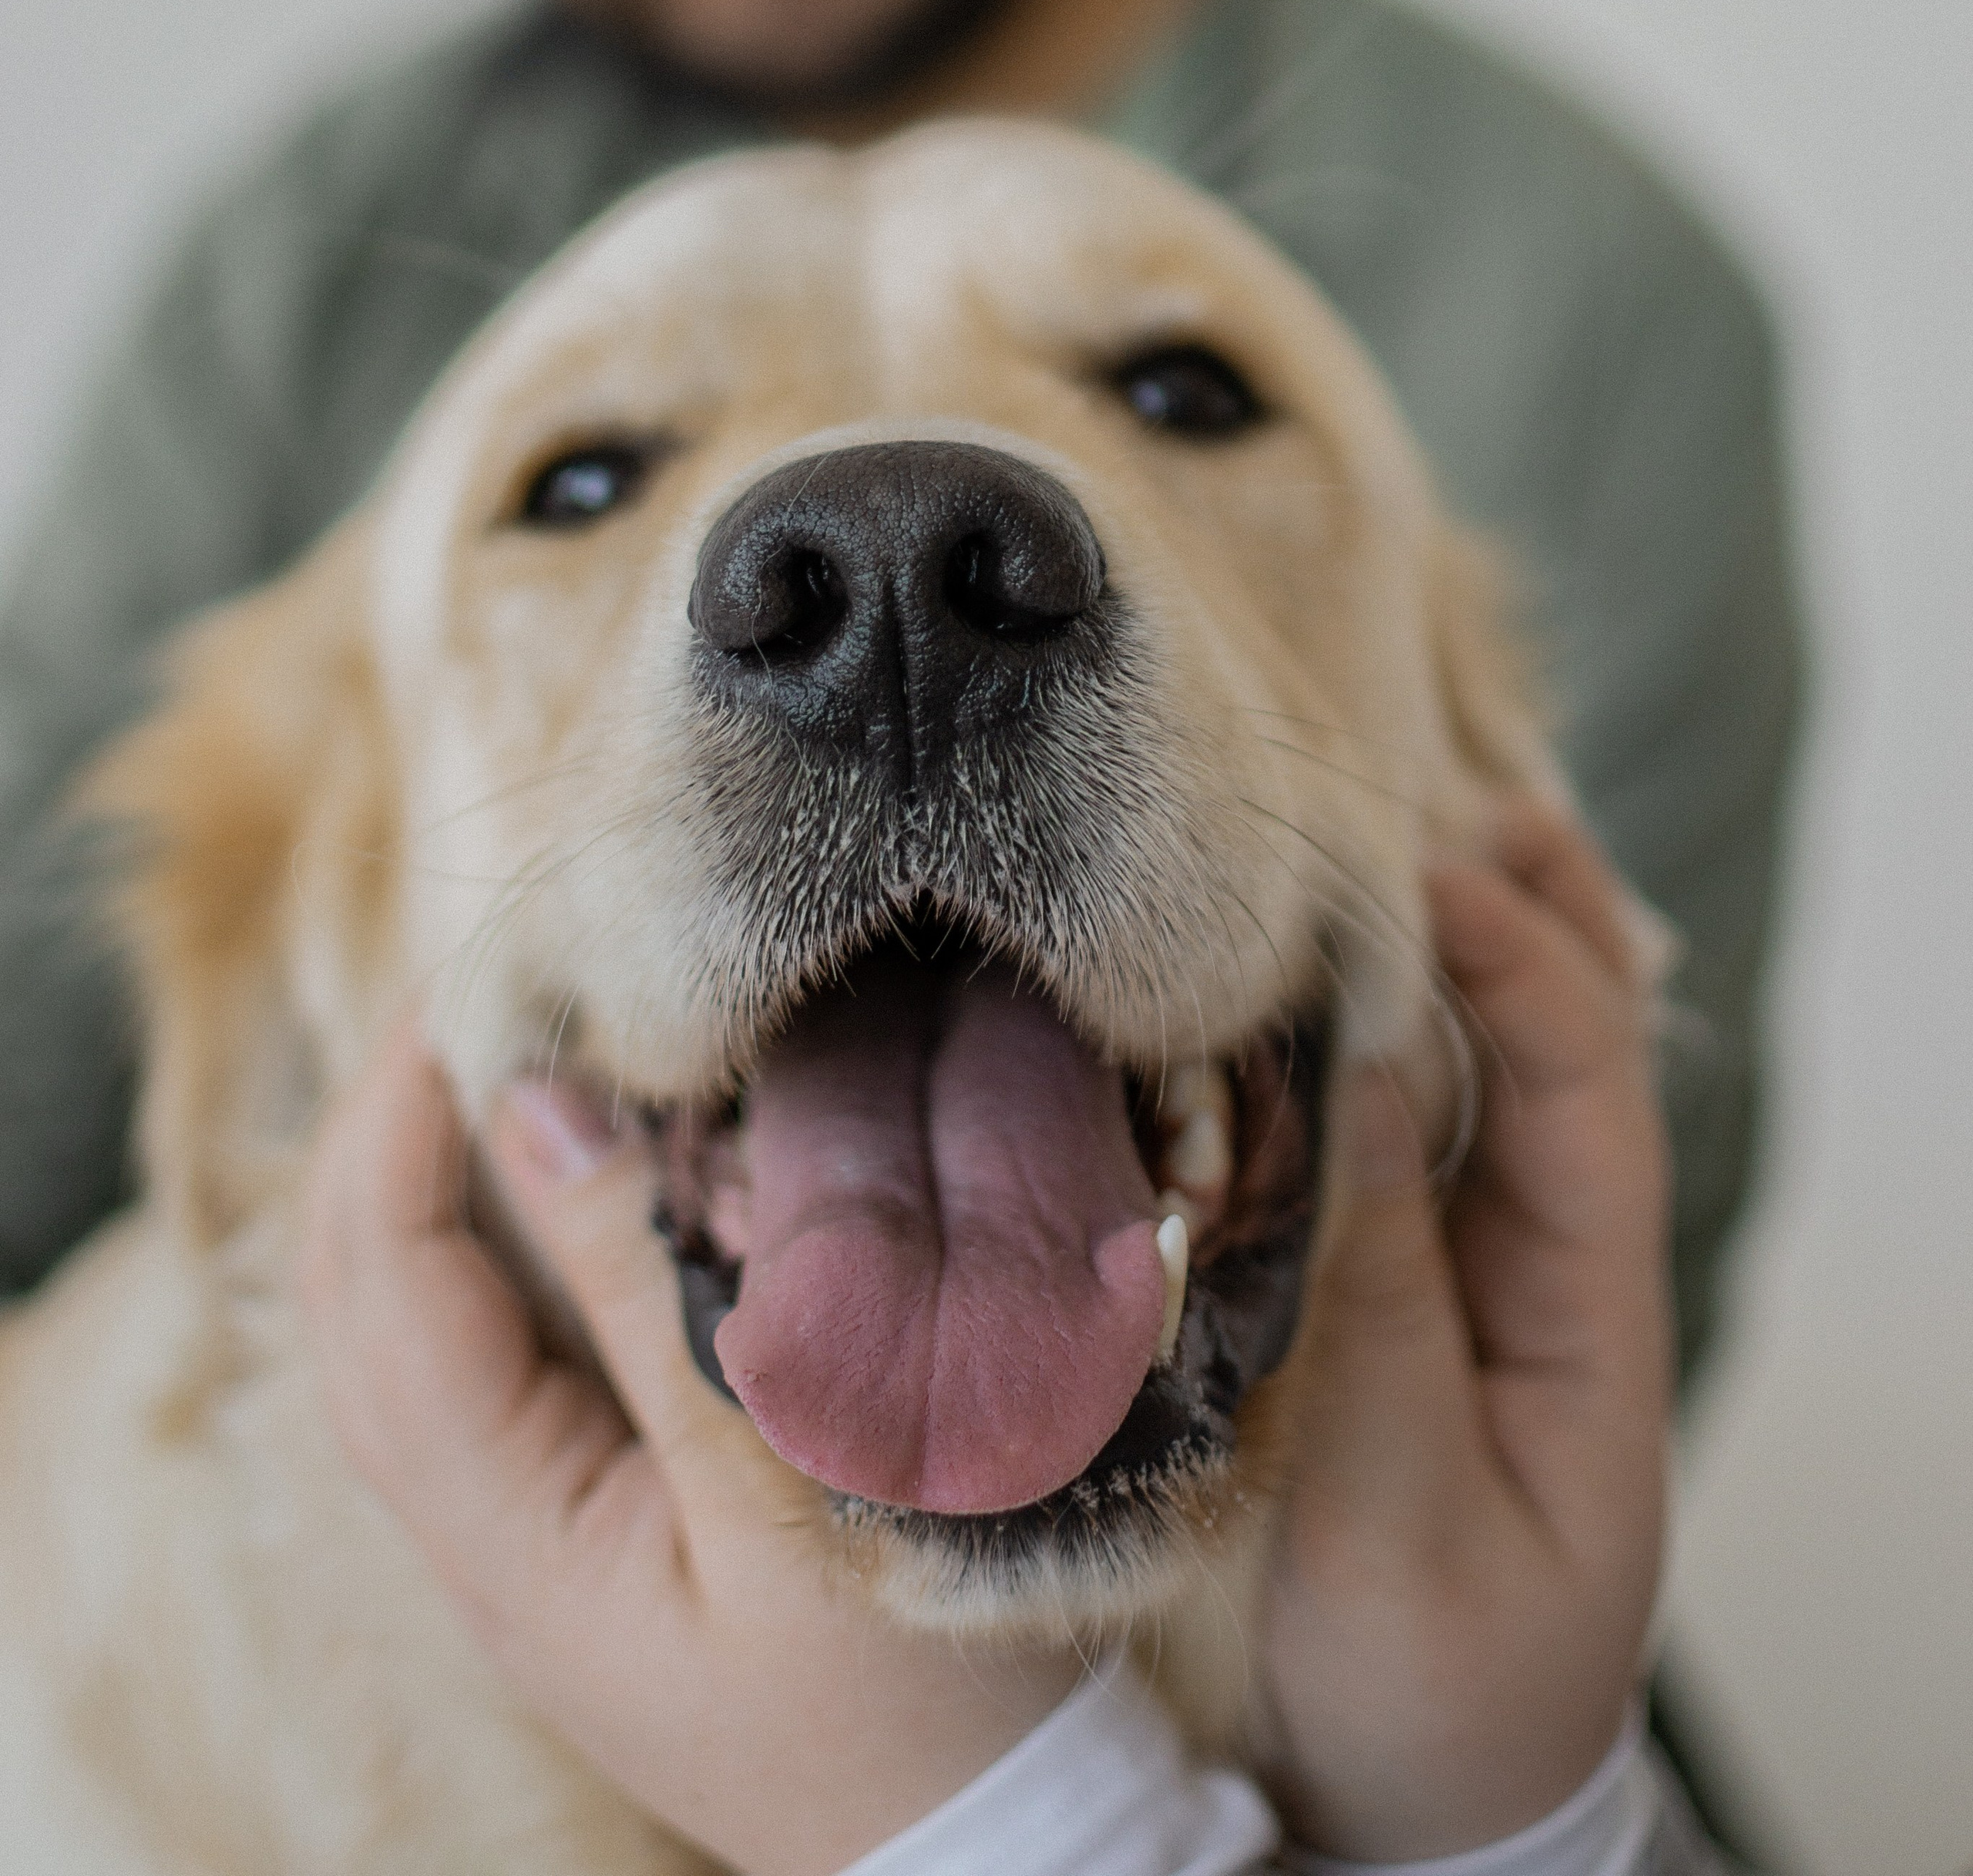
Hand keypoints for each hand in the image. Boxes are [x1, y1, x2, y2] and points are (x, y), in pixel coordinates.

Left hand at [300, 1029, 1078, 1875]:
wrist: (977, 1846)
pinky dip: (498, 1239)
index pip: (385, 1284)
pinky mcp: (592, 1526)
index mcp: (515, 1537)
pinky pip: (488, 1356)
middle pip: (359, 1301)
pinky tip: (577, 1173)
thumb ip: (658, 1288)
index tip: (474, 985)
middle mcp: (487, 1538)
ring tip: (514, 1053)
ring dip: (436, 1178)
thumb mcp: (795, 1475)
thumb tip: (541, 1102)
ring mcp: (532, 1538)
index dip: (404, 1115)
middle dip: (394, 1128)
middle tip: (481, 991)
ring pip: (413, 1328)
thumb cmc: (913, 1685)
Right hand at [1261, 802, 1672, 1858]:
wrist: (1411, 1806)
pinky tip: (1337, 944)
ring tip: (1403, 813)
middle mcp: (1554, 1263)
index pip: (1587, 1086)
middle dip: (1526, 897)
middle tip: (1427, 780)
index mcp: (1590, 1318)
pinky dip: (1397, 1007)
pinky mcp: (1406, 1276)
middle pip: (1578, 1034)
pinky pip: (1422, 1111)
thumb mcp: (1402, 1521)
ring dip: (1475, 930)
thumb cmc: (1420, 1687)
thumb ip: (1381, 1309)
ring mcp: (1486, 1262)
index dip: (1520, 961)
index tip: (1422, 871)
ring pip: (1508, 1056)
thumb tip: (1354, 1082)